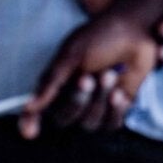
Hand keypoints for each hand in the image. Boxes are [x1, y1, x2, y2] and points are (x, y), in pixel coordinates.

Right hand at [19, 7, 159, 138]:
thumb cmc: (100, 38)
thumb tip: (28, 107)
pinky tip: (120, 92)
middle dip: (77, 100)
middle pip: (65, 119)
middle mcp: (73, 98)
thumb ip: (51, 82)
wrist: (134, 30)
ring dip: (99, 100)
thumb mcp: (71, 55)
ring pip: (90, 123)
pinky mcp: (118, 107)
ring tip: (110, 74)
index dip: (30, 123)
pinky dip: (115, 110)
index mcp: (56, 85)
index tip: (31, 132)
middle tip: (89, 77)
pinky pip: (112, 124)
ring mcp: (97, 104)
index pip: (36, 111)